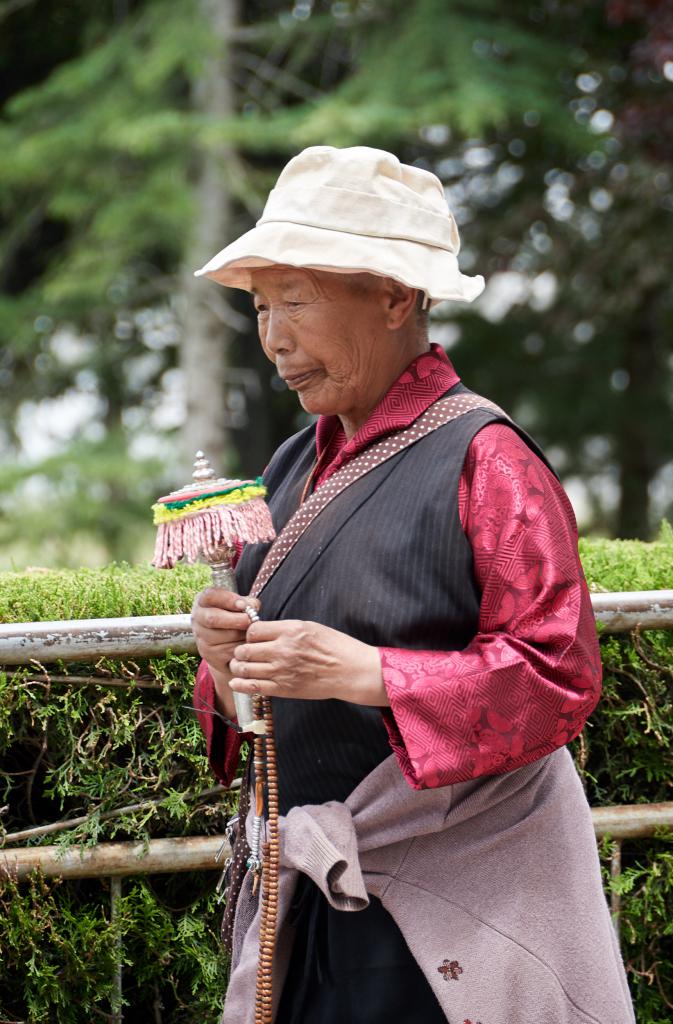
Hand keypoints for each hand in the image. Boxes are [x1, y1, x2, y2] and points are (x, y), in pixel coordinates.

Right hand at [190, 587, 260, 675]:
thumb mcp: (236, 606)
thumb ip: (246, 602)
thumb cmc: (232, 618)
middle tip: (251, 620)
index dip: (228, 599)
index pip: (210, 595)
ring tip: (251, 633)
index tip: (243, 604)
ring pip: (223, 637)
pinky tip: (247, 644)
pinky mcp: (209, 654)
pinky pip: (229, 651)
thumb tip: (252, 607)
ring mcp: (201, 638)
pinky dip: (242, 648)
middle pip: (213, 618)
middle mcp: (198, 619)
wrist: (222, 644)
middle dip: (235, 619)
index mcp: (203, 602)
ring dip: (241, 634)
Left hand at [228, 619, 388, 706]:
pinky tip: (237, 682)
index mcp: (291, 631)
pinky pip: (253, 687)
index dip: (249, 634)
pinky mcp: (284, 689)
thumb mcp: (310, 627)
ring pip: (245, 669)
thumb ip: (285, 629)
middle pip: (244, 649)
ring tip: (240, 667)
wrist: (351, 671)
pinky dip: (241, 685)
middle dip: (240, 651)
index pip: (253, 630)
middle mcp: (283, 650)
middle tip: (243, 653)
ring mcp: (282, 671)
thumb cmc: (335, 647)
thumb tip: (264, 632)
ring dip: (238, 667)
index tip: (253, 638)